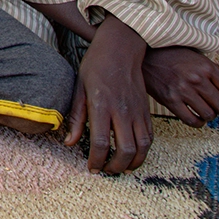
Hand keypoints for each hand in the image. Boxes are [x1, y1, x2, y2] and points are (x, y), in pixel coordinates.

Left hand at [65, 16, 151, 174]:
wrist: (121, 47)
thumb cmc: (96, 65)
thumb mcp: (79, 87)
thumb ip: (77, 117)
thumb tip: (69, 142)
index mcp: (102, 105)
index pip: (102, 142)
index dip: (97, 160)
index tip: (91, 167)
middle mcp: (122, 111)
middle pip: (125, 150)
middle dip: (115, 167)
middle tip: (105, 170)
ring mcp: (137, 111)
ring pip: (142, 147)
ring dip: (132, 163)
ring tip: (120, 167)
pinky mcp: (146, 110)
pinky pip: (149, 137)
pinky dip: (143, 151)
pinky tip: (133, 154)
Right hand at [142, 47, 218, 125]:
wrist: (147, 56)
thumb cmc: (176, 56)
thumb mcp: (201, 59)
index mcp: (207, 67)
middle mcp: (197, 79)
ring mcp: (183, 90)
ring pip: (209, 115)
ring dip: (211, 117)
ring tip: (208, 112)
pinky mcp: (170, 100)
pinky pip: (191, 120)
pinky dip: (198, 122)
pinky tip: (197, 117)